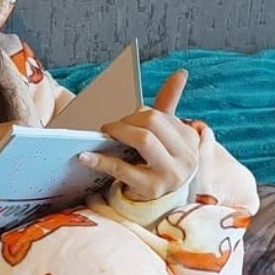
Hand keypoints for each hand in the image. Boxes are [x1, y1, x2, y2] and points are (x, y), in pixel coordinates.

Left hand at [78, 69, 201, 201]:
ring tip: (103, 134)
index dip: (135, 115)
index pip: (159, 115)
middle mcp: (186, 156)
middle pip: (152, 122)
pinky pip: (122, 168)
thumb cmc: (159, 161)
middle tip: (109, 127)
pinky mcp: (152, 189)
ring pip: (144, 140)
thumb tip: (181, 72)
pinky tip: (84, 156)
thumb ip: (169, 103)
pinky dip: (100, 160)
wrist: (161, 202)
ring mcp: (171, 174)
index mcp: (190, 138)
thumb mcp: (165, 135)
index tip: (123, 120)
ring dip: (118, 132)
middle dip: (127, 120)